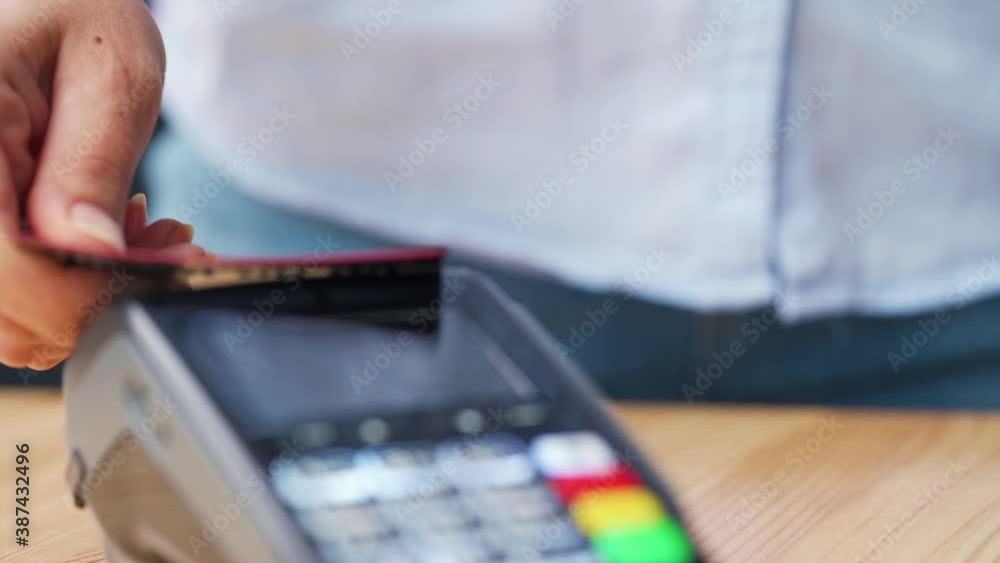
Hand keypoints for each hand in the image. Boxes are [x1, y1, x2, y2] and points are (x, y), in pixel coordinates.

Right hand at [0, 0, 196, 369]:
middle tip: (161, 242)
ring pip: (6, 319)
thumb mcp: (110, 76)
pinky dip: (65, 292)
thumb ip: (92, 164)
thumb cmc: (80, 21)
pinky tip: (100, 238)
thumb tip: (91, 254)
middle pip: (4, 308)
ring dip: (84, 297)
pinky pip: (11, 302)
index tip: (155, 268)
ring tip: (132, 230)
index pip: (6, 262)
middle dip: (95, 294)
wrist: (48, 8)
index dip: (82, 291)